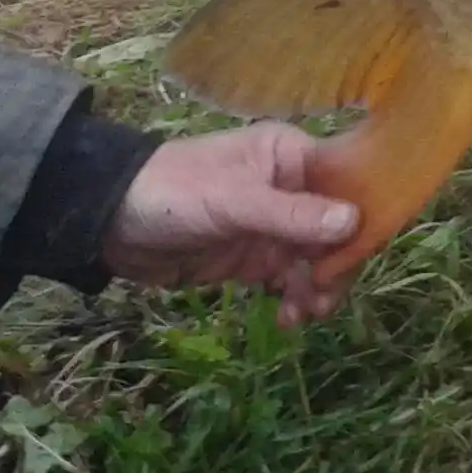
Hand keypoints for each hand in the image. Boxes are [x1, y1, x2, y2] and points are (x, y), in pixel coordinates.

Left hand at [102, 123, 359, 327]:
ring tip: (306, 312)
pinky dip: (294, 299)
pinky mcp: (254, 258)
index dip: (362, 213)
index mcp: (291, 155)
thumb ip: (292, 215)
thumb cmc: (174, 192)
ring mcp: (274, 225)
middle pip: (338, 226)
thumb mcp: (233, 200)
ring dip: (317, 287)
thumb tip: (353, 222)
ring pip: (316, 258)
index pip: (347, 180)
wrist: (109, 225)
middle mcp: (291, 187)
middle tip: (324, 293)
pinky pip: (289, 280)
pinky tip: (287, 317)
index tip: (361, 250)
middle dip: (337, 262)